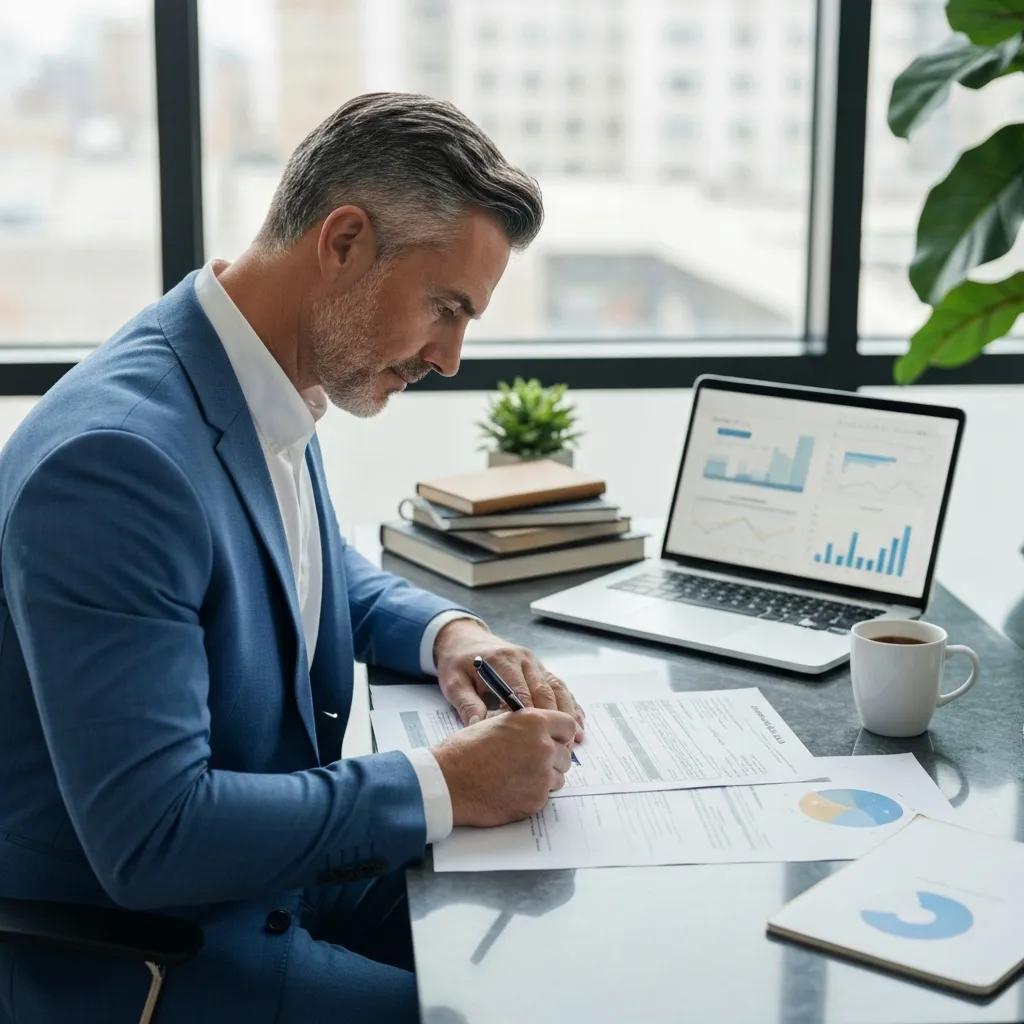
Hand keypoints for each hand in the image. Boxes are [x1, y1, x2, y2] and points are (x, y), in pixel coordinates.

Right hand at [432, 708, 577, 825]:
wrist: (448, 782)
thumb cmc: (464, 751)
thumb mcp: (495, 723)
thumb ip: (523, 726)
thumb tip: (537, 731)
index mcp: (534, 722)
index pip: (568, 725)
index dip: (560, 734)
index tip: (555, 740)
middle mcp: (543, 747)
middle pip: (565, 754)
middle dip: (552, 758)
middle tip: (532, 761)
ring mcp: (542, 776)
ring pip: (558, 777)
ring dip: (544, 777)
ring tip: (517, 776)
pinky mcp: (536, 800)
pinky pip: (545, 796)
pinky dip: (532, 794)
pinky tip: (511, 789)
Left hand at [433, 619, 584, 741]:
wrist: (463, 640)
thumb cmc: (458, 664)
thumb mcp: (454, 683)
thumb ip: (466, 703)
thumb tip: (477, 727)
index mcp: (501, 661)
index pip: (520, 690)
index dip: (530, 715)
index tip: (538, 737)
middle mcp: (523, 659)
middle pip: (544, 689)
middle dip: (555, 717)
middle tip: (562, 744)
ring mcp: (534, 662)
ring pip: (557, 687)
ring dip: (569, 711)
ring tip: (577, 735)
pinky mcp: (539, 668)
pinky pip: (559, 685)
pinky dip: (570, 703)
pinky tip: (579, 721)